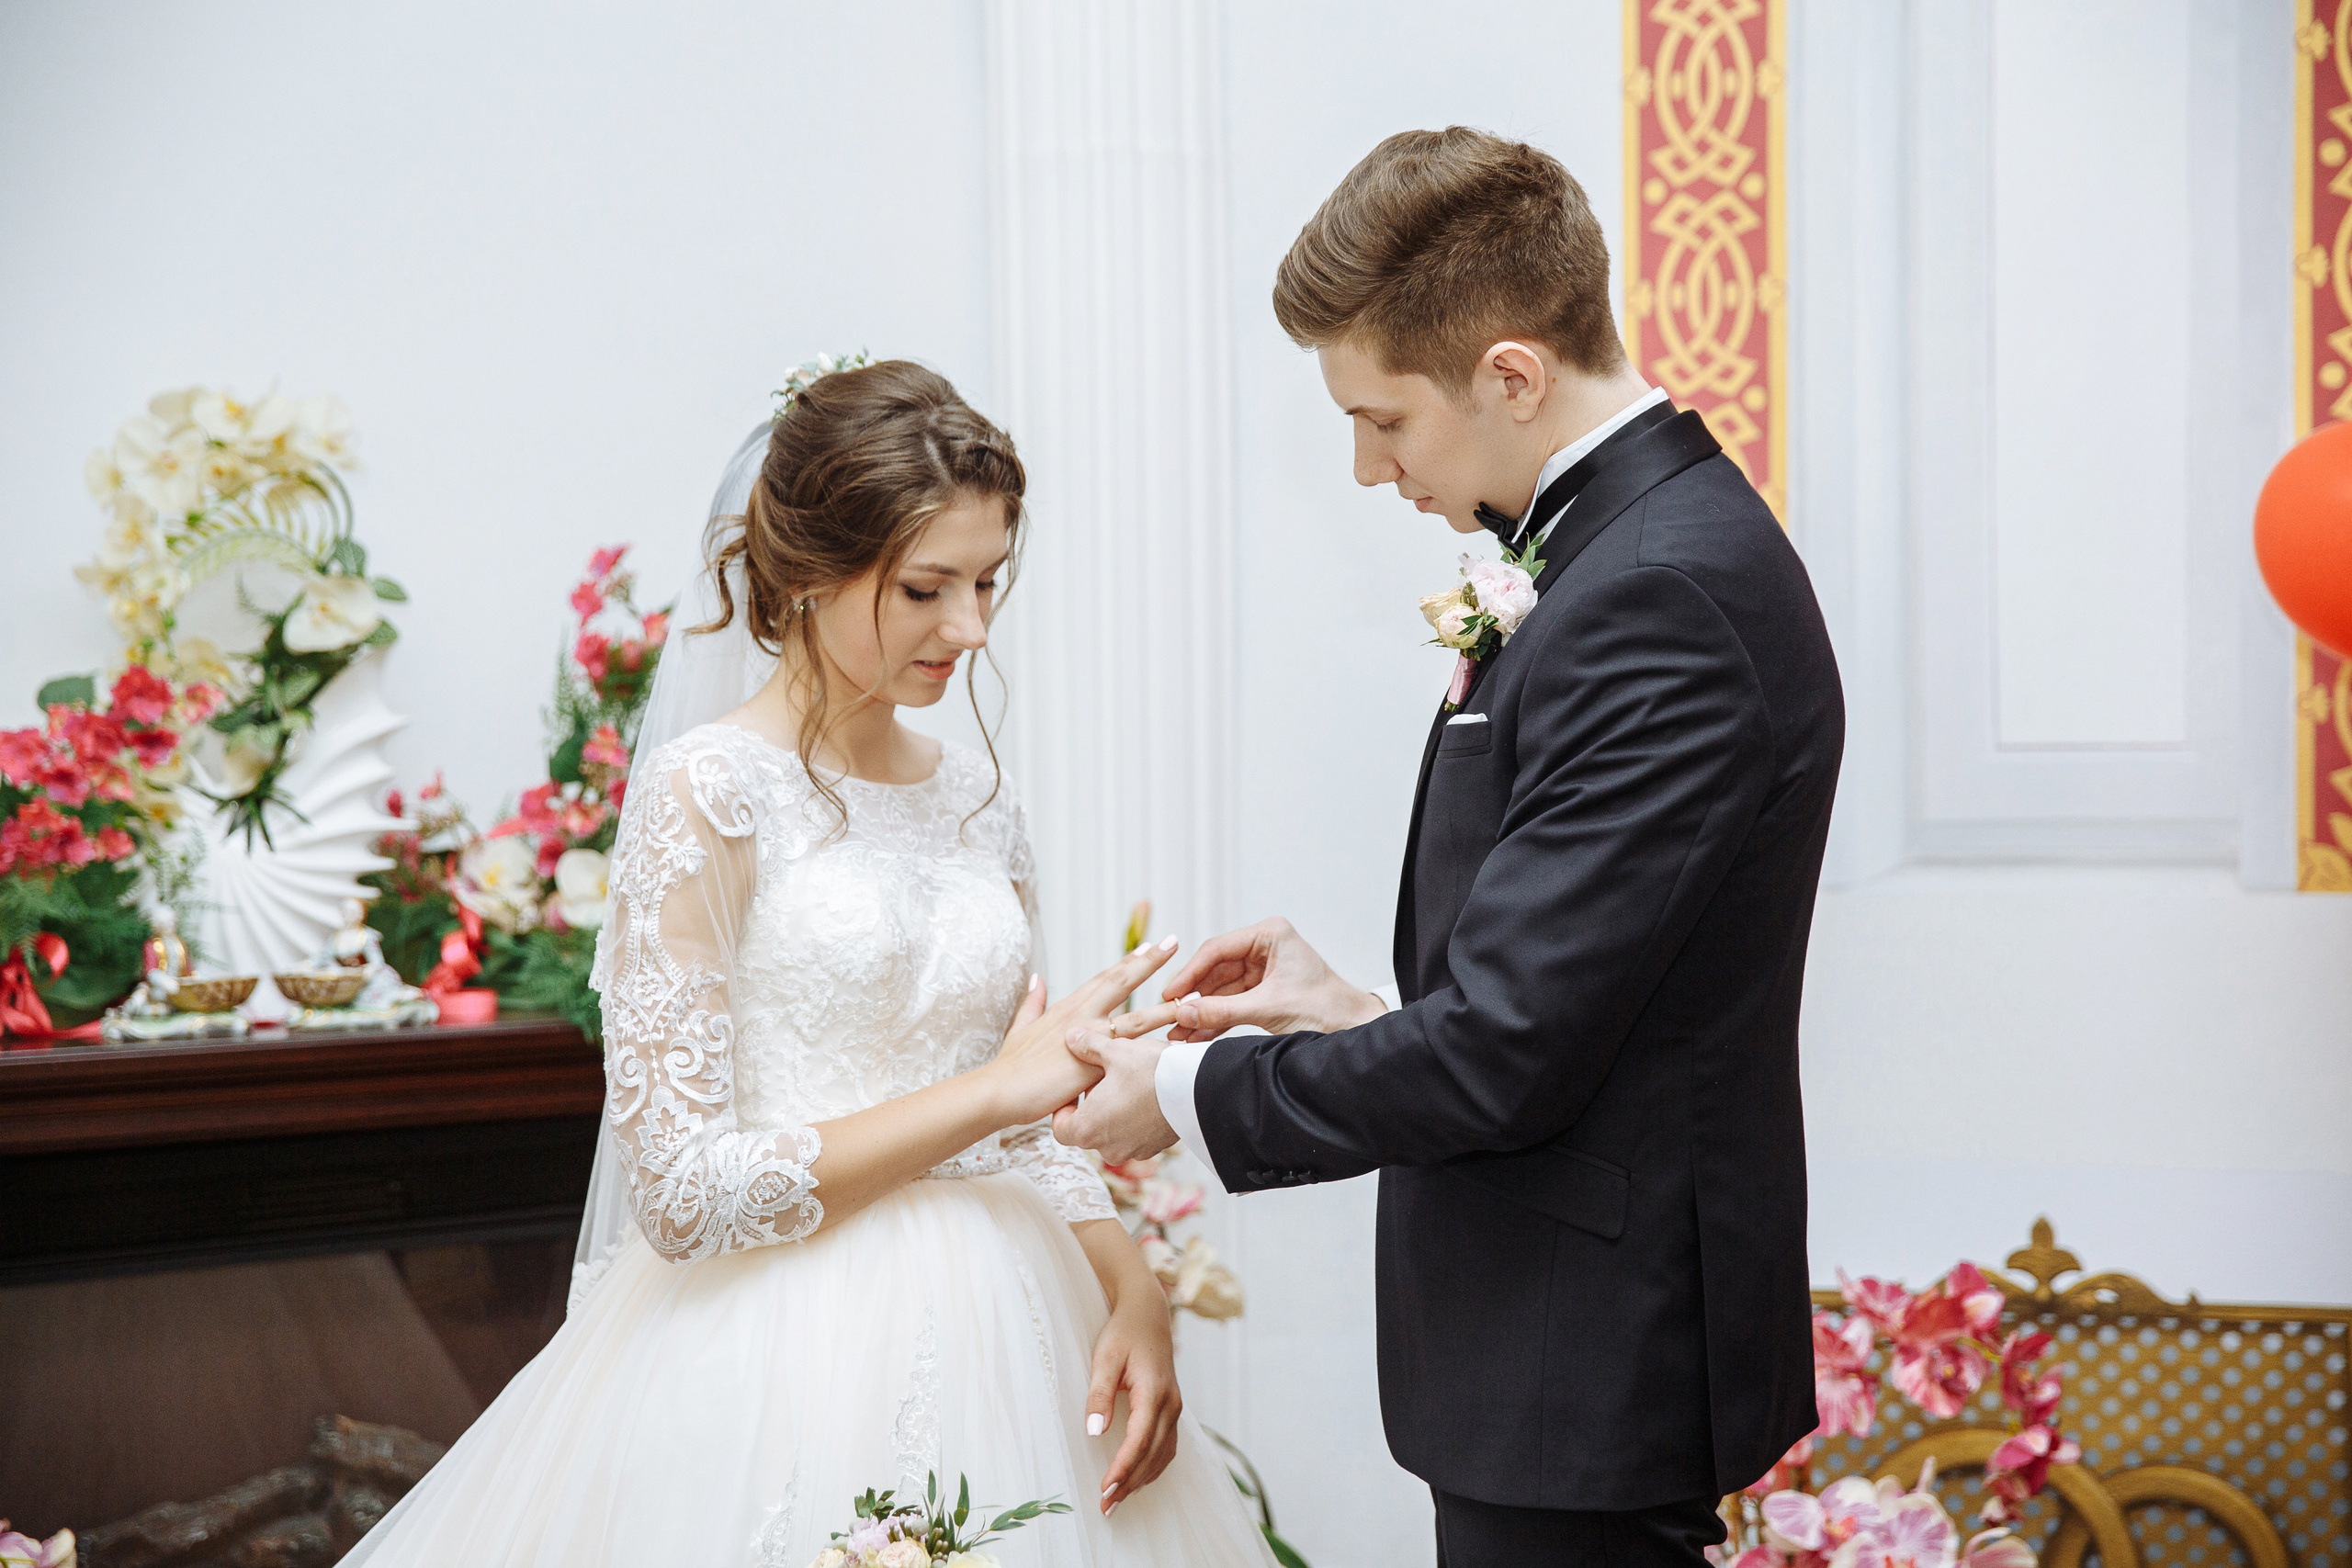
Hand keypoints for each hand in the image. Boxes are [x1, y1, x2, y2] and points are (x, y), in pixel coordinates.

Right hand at [985, 938, 1179, 1125]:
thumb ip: (1033, 1002)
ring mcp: (1089, 1038)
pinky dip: (1156, 1047)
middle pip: (1121, 981)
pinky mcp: (1094, 1064)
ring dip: (1168, 1004)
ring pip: (1137, 1017)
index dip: (1128, 961)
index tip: (1149, 946)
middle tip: (1174, 941)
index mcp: (1067, 1007)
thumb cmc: (1010, 1066)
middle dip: (1149, 961)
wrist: (1000, 1091)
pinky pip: (1132, 1054)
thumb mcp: (1021, 1027)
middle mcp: (1081, 1015)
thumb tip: (1038, 978)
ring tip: (1195, 993)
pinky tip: (1178, 1043)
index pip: (1104, 977)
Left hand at [1053, 1029, 1176, 1162]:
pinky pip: (1136, 1136)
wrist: (1198, 1089)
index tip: (1077, 1089)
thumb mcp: (1115, 1050)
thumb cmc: (1152, 1071)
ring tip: (1127, 1086)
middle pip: (1088, 1131)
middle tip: (1103, 1081)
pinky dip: (1136, 1120)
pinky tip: (1146, 1095)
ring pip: (1113, 1134)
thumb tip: (1071, 1037)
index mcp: (1088, 1128)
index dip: (1065, 1108)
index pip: (1061, 1128)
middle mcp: (1108, 1148)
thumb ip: (1088, 1046)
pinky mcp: (1155, 1148)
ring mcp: (1134, 1151)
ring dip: (1115, 1114)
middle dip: (1092, 1107)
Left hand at [1085, 1290, 1180, 1513]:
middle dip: (1129, 1483)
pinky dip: (1152, 1467)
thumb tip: (1094, 1432)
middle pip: (1152, 1454)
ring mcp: (1175, 1408)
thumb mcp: (1104, 1357)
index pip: (1139, 1440)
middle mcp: (1171, 1404)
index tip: (1105, 1489)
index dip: (1123, 1468)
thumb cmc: (1123, 1333)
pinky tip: (1136, 1479)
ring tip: (1117, 1501)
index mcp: (1154, 1391)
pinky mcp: (1172, 1409)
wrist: (1148, 1314)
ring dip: (1141, 1480)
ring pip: (1162, 1454)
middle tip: (1106, 1507)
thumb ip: (1099, 1395)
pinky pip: (1167, 1446)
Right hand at [1107, 916, 1383, 1042]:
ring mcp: (1262, 968)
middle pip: (1215, 969)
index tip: (1171, 994)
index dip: (1190, 974)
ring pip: (1220, 989)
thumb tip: (1183, 1013)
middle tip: (1169, 1016)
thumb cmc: (1327, 1010)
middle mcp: (1263, 946)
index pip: (1218, 949)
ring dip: (1201, 1011)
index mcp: (1270, 934)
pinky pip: (1230, 1002)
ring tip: (1177, 1032)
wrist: (1353, 1030)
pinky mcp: (1262, 990)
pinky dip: (1215, 1018)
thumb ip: (1223, 1011)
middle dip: (1194, 997)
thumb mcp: (1269, 1009)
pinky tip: (1195, 1034)